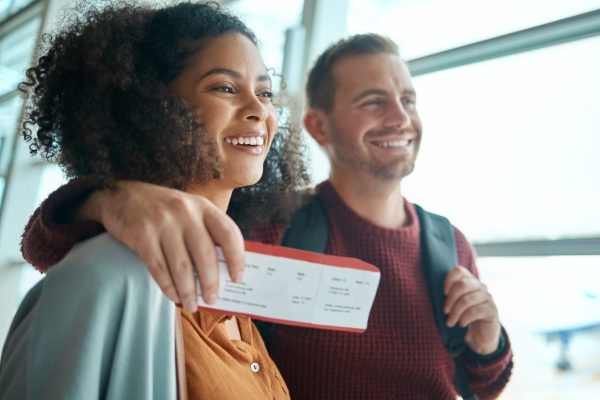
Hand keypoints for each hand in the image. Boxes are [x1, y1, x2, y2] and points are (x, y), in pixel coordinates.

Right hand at [77, 181, 245, 312]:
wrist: (120, 195)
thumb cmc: (163, 209)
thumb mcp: (189, 210)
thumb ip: (206, 232)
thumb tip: (224, 270)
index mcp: (203, 206)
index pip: (229, 234)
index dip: (237, 259)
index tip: (237, 279)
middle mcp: (185, 212)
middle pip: (205, 255)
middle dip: (211, 283)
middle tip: (212, 299)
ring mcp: (163, 222)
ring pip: (182, 266)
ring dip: (189, 291)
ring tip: (192, 305)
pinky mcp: (142, 234)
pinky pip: (159, 268)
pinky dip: (168, 286)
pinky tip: (173, 296)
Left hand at [443, 266, 500, 354]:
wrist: (481, 336)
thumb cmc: (464, 317)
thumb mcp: (455, 305)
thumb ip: (449, 296)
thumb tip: (433, 291)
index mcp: (470, 282)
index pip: (459, 271)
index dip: (449, 279)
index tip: (443, 292)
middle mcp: (480, 287)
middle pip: (463, 284)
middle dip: (451, 299)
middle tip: (445, 311)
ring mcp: (487, 298)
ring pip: (467, 299)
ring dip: (455, 312)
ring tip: (450, 322)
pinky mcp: (492, 310)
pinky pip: (475, 311)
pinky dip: (465, 318)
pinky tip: (461, 324)